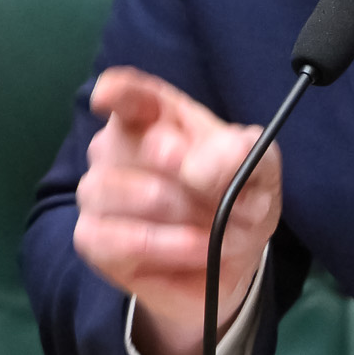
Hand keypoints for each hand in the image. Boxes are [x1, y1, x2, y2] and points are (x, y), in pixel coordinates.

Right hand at [71, 66, 279, 354]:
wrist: (230, 263)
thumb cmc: (238, 202)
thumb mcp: (261, 175)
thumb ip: (244, 158)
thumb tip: (200, 165)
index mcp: (157, 116)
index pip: (129, 93)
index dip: (117, 91)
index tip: (108, 96)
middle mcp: (116, 146)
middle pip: (124, 144)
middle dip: (183, 175)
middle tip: (226, 199)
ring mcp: (98, 190)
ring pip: (110, 188)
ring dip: (175, 213)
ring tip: (214, 232)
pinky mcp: (92, 237)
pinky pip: (110, 238)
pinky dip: (161, 245)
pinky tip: (194, 249)